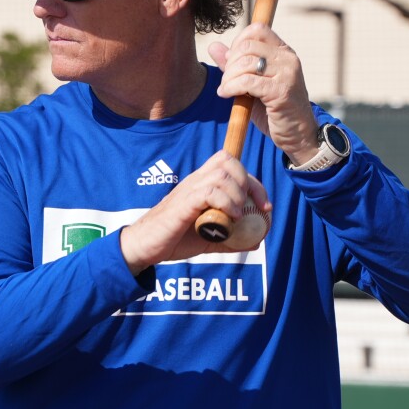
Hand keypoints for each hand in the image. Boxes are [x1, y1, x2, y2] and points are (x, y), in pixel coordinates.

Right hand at [120, 150, 270, 273]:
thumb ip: (232, 238)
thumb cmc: (174, 240)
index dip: (254, 182)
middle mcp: (195, 180)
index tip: (264, 207)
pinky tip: (228, 219)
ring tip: (236, 216)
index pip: (232, 165)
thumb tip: (257, 240)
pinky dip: (225, 203)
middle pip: (228, 161)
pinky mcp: (182, 203)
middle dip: (249, 184)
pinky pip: (208, 191)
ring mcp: (188, 189)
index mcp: (201, 184)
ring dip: (237, 195)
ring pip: (221, 174)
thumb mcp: (209, 238)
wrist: (144, 247)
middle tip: (252, 209)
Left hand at [209, 23, 321, 164]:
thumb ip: (235, 65)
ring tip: (225, 89)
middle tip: (226, 80)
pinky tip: (225, 94)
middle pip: (247, 46)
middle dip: (230, 63)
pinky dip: (231, 87)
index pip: (258, 30)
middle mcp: (288, 58)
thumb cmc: (274, 109)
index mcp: (283, 52)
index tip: (231, 62)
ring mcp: (287, 73)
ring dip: (229, 77)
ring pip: (246, 62)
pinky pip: (247, 81)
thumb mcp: (252, 84)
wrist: (298, 134)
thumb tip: (213, 46)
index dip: (238, 42)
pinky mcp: (281, 91)